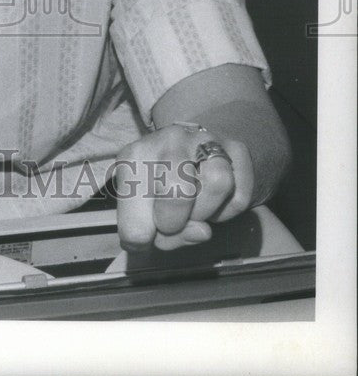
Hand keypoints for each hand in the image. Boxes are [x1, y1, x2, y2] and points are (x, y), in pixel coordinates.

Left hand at [113, 124, 254, 250]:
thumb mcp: (141, 213)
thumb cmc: (155, 190)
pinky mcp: (236, 149)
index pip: (136, 212)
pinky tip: (211, 203)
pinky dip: (227, 213)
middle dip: (174, 222)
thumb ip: (159, 234)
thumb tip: (203, 231)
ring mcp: (206, 139)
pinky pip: (240, 195)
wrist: (186, 153)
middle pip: (177, 192)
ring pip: (217, 184)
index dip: (143, 236)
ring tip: (192, 210)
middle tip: (169, 223)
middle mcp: (171, 139)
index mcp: (135, 155)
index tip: (146, 229)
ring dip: (204, 213)